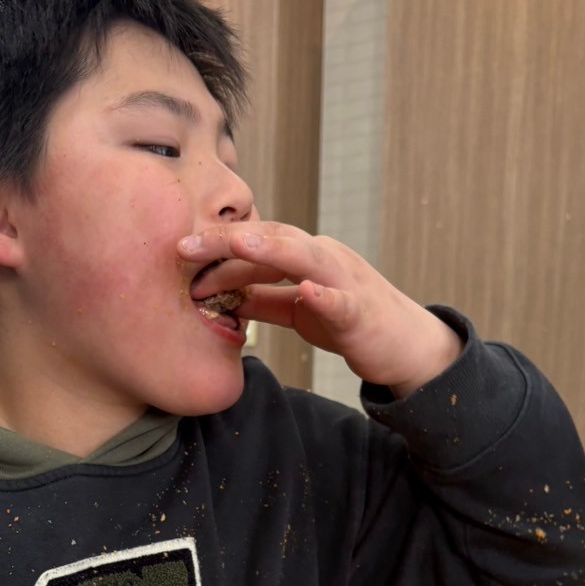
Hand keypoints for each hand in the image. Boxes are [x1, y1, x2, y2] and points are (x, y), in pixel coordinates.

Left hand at [181, 221, 462, 395]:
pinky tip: (308, 292)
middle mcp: (324, 257)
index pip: (255, 244)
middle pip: (273, 239)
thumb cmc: (350, 323)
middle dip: (228, 240)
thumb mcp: (297, 310)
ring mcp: (346, 280)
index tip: (177, 250)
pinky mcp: (363, 311)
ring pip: (306, 257)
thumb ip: (263, 299)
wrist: (406, 347)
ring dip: (271, 249)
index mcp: (305, 257)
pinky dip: (326, 294)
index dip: (216, 247)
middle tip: (184, 245)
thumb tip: (219, 296)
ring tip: (238, 244)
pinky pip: (342, 300)